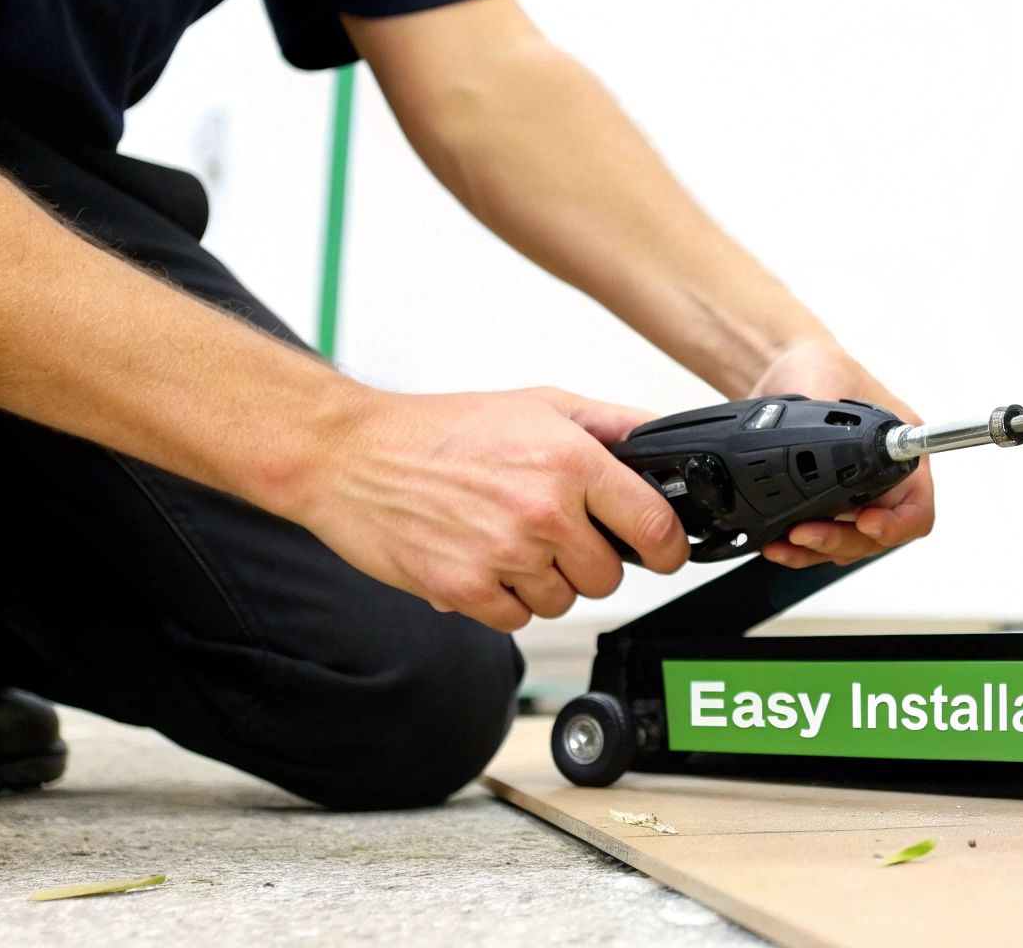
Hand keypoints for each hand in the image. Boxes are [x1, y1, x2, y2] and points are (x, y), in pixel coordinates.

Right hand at [296, 387, 689, 630]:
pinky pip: (517, 618)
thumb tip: (664, 441)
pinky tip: (483, 560)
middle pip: (608, 575)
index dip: (669, 547)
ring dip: (544, 580)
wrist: (354, 454)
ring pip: (563, 599)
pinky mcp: (465, 589)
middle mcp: (543, 509)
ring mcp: (504, 553)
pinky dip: (505, 599)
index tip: (664, 552)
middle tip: (555, 532)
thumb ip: (612, 425)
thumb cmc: (442, 430)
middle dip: (589, 559)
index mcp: (570, 461)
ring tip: (508, 538)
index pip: (654, 525)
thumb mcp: (541, 404)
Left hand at [747, 339, 935, 566]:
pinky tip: (778, 544)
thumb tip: (830, 455)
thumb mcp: (830, 386)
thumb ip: (834, 425)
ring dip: (817, 550)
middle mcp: (882, 481)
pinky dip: (799, 550)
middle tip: (808, 532)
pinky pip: (820, 541)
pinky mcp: (822, 505)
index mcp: (900, 452)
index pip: (916, 509)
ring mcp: (852, 497)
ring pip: (847, 545)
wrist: (781, 369)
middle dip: (842, 540)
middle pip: (877, 537)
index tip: (866, 522)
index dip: (896, 525)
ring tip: (787, 541)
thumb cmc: (819, 367)